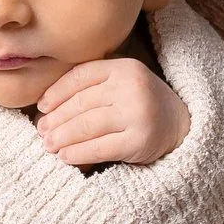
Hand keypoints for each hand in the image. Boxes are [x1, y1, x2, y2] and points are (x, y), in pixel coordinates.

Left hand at [34, 58, 190, 166]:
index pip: (81, 76)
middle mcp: (131, 87)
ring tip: (49, 145)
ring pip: (87, 126)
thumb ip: (92, 86)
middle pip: (82, 103)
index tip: (41, 106)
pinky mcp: (140, 140)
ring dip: (63, 137)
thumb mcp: (122, 84)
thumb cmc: (141, 104)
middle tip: (42, 131)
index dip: (57, 92)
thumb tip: (46, 108)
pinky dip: (78, 153)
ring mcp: (137, 114)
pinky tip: (66, 156)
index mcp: (124, 68)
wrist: (182, 125)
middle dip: (57, 119)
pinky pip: (100, 148)